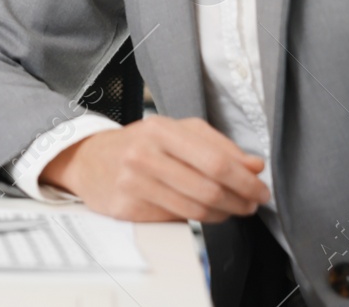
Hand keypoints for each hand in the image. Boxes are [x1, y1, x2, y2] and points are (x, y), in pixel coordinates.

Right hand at [41, 116, 269, 222]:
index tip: (261, 189)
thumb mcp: (174, 132)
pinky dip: (200, 220)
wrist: (88, 160)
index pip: (215, 160)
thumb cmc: (138, 145)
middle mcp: (144, 154)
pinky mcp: (128, 207)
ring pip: (196, 209)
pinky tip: (204, 212)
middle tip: (252, 203)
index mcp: (159, 129)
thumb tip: (254, 165)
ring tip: (232, 209)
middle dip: (240, 200)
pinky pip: (177, 220)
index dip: (245, 180)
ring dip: (224, 213)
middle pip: (209, 188)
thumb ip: (217, 145)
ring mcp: (133, 182)